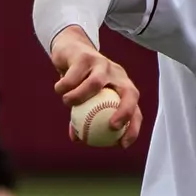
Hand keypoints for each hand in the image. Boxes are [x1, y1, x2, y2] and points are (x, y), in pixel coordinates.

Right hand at [50, 25, 143, 148]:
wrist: (70, 50)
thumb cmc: (80, 80)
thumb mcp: (83, 100)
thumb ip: (83, 117)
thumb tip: (78, 139)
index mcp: (122, 87)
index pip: (135, 109)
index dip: (134, 128)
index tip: (123, 145)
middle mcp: (118, 75)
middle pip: (130, 93)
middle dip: (125, 111)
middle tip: (111, 126)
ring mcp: (104, 64)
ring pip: (95, 83)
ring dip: (79, 96)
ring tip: (68, 103)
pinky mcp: (86, 56)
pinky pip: (74, 75)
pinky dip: (65, 86)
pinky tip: (59, 90)